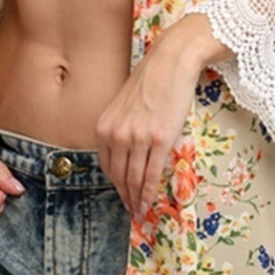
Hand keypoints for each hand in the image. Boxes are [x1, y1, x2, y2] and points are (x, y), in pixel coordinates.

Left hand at [94, 31, 204, 222]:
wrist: (170, 63)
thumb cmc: (150, 82)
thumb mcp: (124, 107)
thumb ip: (121, 130)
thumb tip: (127, 154)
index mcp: (104, 126)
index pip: (107, 165)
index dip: (115, 185)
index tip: (122, 196)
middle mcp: (117, 134)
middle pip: (119, 176)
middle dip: (125, 197)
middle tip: (132, 211)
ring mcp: (138, 138)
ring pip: (134, 178)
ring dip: (136, 199)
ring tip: (140, 212)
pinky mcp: (159, 139)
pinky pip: (151, 174)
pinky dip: (148, 192)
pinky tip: (148, 203)